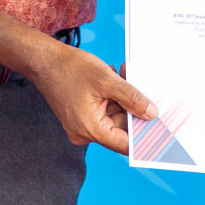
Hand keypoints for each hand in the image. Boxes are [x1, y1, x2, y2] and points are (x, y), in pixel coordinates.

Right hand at [27, 45, 157, 154]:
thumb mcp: (107, 80)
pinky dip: (112, 96)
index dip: (144, 135)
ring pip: (114, 116)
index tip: (161, 127)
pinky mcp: (81, 116)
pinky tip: (112, 78)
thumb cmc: (71, 69)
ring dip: (122, 97)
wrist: (44, 60)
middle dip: (132, 106)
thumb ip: (132, 98)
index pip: (125, 143)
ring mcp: (82, 125)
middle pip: (121, 127)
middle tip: (140, 85)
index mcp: (91, 129)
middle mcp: (85, 133)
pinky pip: (104, 110)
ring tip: (120, 74)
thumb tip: (152, 114)